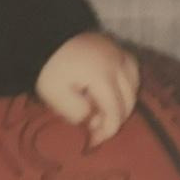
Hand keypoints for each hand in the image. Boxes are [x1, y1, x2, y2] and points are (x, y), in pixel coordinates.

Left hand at [35, 33, 140, 147]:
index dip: (108, 131)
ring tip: (100, 110)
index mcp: (103, 76)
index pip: (115, 111)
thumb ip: (76, 112)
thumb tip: (92, 120)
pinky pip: (132, 71)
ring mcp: (120, 53)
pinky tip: (112, 93)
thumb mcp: (55, 96)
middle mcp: (118, 64)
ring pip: (134, 86)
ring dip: (123, 103)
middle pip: (129, 100)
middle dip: (115, 118)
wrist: (44, 38)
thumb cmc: (48, 69)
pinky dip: (127, 86)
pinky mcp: (118, 47)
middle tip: (94, 127)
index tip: (94, 141)